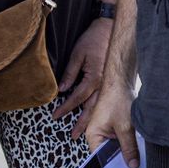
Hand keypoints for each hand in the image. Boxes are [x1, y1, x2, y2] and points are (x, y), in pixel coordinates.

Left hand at [53, 17, 110, 136]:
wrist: (110, 31)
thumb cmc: (92, 41)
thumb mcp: (78, 54)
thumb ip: (70, 73)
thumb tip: (61, 90)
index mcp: (94, 78)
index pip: (77, 97)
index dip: (66, 107)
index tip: (56, 116)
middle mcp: (104, 85)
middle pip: (91, 108)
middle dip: (82, 123)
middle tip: (74, 136)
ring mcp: (109, 85)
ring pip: (99, 106)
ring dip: (91, 120)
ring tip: (84, 131)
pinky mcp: (112, 83)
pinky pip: (104, 100)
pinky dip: (99, 111)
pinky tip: (95, 118)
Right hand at [83, 74, 138, 167]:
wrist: (122, 80)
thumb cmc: (117, 98)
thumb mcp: (125, 126)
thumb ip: (129, 147)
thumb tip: (132, 166)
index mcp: (93, 135)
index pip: (100, 159)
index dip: (113, 167)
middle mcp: (96, 134)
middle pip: (109, 154)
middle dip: (121, 159)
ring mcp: (105, 130)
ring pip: (116, 147)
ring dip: (126, 150)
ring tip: (137, 158)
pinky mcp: (114, 126)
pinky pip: (120, 139)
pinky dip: (128, 142)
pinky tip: (138, 147)